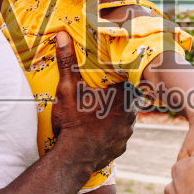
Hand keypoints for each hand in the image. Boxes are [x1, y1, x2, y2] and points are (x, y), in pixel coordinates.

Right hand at [49, 31, 135, 175]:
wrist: (73, 157)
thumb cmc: (73, 121)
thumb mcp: (67, 88)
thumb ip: (68, 62)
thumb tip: (62, 36)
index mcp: (122, 96)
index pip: (129, 80)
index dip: (119, 77)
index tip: (109, 76)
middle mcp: (130, 114)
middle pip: (128, 98)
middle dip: (116, 95)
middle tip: (101, 92)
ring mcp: (127, 132)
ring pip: (125, 117)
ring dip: (115, 114)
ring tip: (98, 111)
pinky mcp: (121, 147)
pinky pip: (119, 134)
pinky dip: (110, 131)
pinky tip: (98, 129)